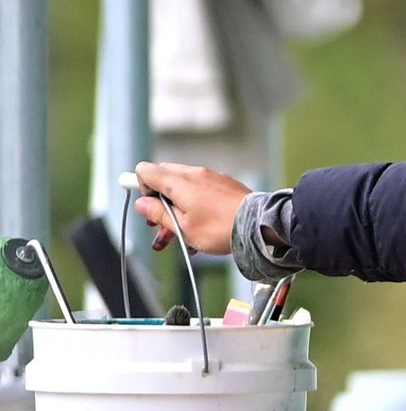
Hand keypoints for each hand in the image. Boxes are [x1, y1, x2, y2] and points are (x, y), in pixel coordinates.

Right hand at [132, 161, 250, 255]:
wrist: (260, 226)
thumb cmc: (220, 228)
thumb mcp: (182, 227)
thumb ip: (158, 213)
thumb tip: (142, 203)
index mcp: (179, 181)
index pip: (146, 171)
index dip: (141, 188)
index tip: (149, 208)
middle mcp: (194, 174)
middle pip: (164, 180)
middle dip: (159, 203)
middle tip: (160, 226)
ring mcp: (212, 178)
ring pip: (184, 190)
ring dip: (177, 212)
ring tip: (179, 239)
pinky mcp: (226, 186)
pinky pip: (202, 194)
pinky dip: (196, 209)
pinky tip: (200, 234)